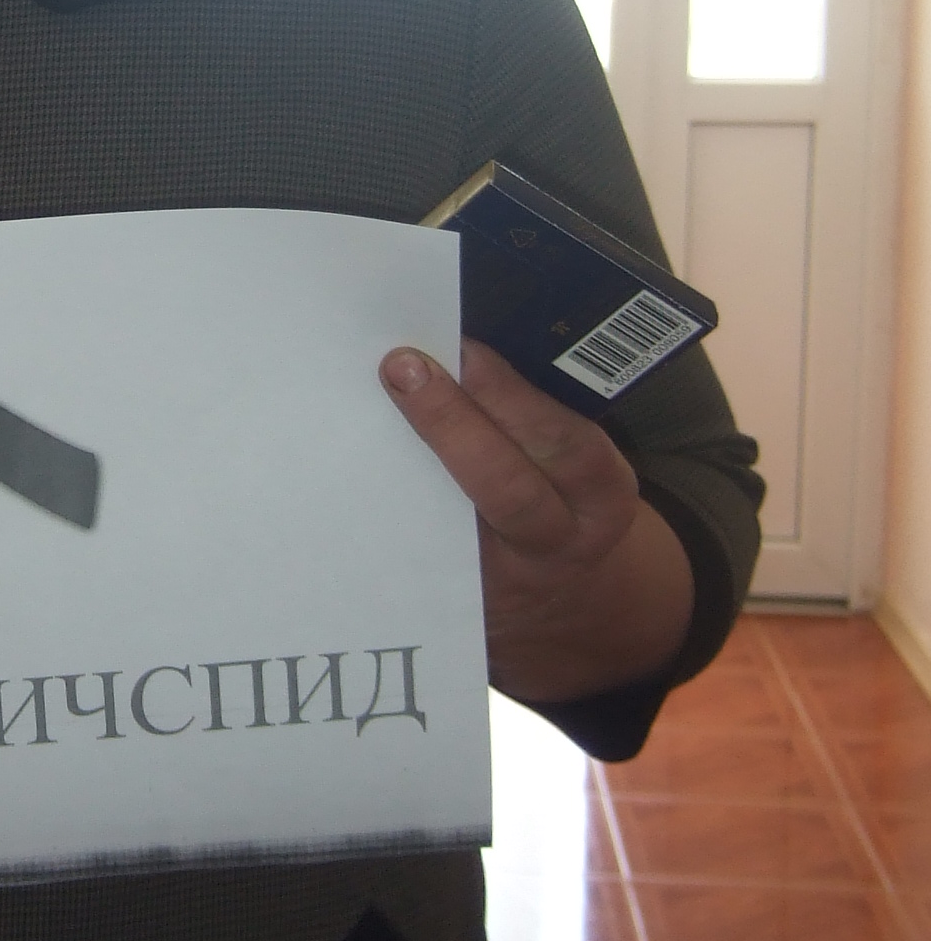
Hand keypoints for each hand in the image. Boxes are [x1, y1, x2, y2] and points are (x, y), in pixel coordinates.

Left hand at [379, 337, 693, 705]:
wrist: (567, 604)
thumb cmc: (558, 494)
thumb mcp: (571, 459)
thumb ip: (529, 413)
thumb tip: (451, 335)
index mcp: (599, 494)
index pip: (569, 446)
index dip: (514, 397)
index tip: (462, 346)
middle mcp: (560, 542)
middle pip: (512, 492)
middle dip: (456, 427)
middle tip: (401, 367)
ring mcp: (505, 583)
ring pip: (455, 536)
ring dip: (402, 476)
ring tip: (361, 414)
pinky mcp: (457, 605)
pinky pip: (414, 565)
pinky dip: (378, 522)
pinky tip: (340, 474)